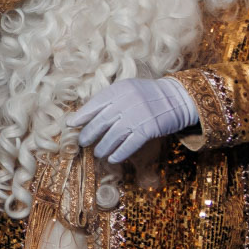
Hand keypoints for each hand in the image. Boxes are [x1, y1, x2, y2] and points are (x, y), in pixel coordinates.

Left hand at [67, 76, 200, 163]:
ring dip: (102, 147)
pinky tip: (112, 159)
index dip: (81, 116)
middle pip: (101, 122)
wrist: (177, 98)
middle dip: (88, 134)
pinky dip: (119, 153)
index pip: (95, 104)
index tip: (71, 125)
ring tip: (97, 153)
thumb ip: (108, 100)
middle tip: (82, 142)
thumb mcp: (128, 90)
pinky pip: (129, 144)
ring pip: (113, 135)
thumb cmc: (147, 96)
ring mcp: (137, 115)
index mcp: (119, 90)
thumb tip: (83, 114)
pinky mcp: (148, 129)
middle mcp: (126, 101)